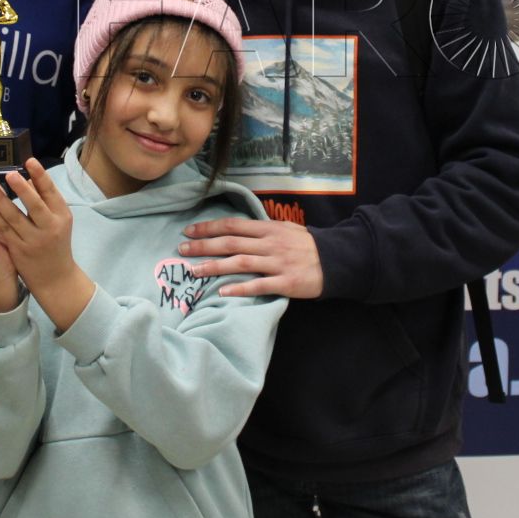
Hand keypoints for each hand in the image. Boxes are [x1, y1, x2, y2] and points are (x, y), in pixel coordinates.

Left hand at [0, 161, 76, 290]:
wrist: (55, 277)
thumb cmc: (56, 242)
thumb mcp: (59, 220)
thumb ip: (46, 201)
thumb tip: (28, 176)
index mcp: (62, 215)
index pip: (51, 192)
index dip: (40, 176)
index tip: (29, 160)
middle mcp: (50, 227)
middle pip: (35, 205)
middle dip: (21, 189)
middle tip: (8, 173)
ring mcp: (33, 240)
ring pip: (14, 217)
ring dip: (0, 200)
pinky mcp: (19, 249)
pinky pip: (3, 229)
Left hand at [179, 216, 323, 298]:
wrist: (336, 261)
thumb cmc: (308, 245)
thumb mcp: (285, 229)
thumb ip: (263, 230)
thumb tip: (239, 230)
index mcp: (268, 229)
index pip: (233, 225)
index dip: (209, 228)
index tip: (189, 231)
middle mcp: (270, 244)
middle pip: (231, 242)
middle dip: (204, 246)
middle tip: (182, 250)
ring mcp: (277, 263)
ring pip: (240, 263)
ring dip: (214, 267)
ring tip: (194, 271)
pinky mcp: (286, 282)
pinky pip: (259, 285)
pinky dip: (240, 288)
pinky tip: (223, 292)